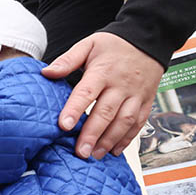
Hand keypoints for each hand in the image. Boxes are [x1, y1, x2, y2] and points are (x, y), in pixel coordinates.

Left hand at [43, 32, 163, 159]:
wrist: (149, 39)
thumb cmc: (114, 45)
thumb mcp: (88, 45)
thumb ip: (67, 60)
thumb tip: (46, 72)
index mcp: (103, 71)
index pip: (86, 92)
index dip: (75, 109)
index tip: (63, 126)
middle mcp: (121, 85)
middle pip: (106, 112)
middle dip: (92, 134)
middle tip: (80, 152)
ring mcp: (136, 94)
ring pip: (124, 121)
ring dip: (110, 140)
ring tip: (94, 155)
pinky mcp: (146, 101)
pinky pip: (139, 122)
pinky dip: (127, 138)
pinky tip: (114, 150)